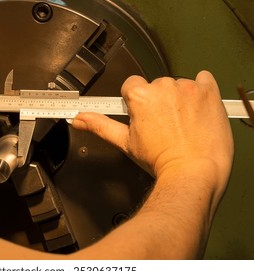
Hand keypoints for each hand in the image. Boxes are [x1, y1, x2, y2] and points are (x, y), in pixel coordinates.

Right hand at [73, 71, 233, 191]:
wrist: (195, 172)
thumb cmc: (161, 160)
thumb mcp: (126, 143)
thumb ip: (100, 126)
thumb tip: (79, 119)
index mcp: (141, 96)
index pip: (132, 85)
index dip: (136, 101)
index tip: (143, 114)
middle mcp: (164, 86)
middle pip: (156, 86)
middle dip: (158, 101)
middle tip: (163, 125)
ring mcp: (188, 87)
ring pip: (178, 86)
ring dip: (179, 99)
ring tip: (183, 124)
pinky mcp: (209, 91)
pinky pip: (204, 79)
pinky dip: (201, 90)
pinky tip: (198, 109)